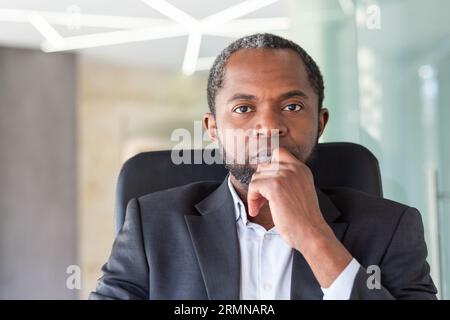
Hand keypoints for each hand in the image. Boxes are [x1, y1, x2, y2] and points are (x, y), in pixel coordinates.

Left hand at [247, 147, 351, 286]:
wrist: (311, 232)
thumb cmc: (304, 219)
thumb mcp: (299, 191)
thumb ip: (287, 180)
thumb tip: (262, 176)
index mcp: (302, 169)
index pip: (279, 152)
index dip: (267, 164)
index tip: (263, 181)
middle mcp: (294, 168)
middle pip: (264, 166)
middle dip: (259, 183)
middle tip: (260, 201)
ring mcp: (285, 175)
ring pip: (257, 176)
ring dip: (254, 193)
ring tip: (259, 207)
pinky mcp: (275, 185)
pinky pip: (254, 186)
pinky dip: (252, 199)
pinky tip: (256, 210)